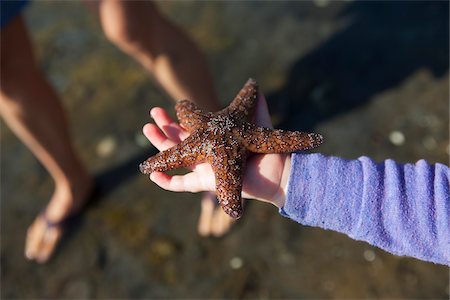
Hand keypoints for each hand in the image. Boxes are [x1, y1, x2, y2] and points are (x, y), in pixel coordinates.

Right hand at [142, 93, 290, 207]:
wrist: (276, 171)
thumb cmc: (267, 149)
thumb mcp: (257, 123)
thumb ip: (254, 106)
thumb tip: (254, 82)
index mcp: (215, 141)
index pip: (191, 129)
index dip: (178, 119)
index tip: (168, 106)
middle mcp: (207, 155)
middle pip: (179, 141)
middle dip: (164, 128)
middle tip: (153, 114)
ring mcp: (205, 170)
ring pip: (176, 159)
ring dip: (160, 146)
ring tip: (147, 129)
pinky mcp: (207, 184)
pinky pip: (182, 186)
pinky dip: (167, 182)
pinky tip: (153, 174)